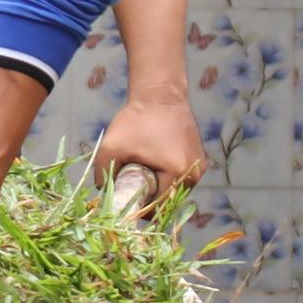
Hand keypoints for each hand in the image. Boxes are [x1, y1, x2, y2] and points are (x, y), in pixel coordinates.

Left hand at [89, 95, 206, 217]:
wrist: (159, 94)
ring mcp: (200, 166)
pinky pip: (181, 177)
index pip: (158, 208)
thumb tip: (105, 195)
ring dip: (159, 186)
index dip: (140, 208)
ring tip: (144, 167)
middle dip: (149, 196)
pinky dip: (167, 175)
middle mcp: (195, 174)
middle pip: (168, 201)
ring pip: (175, 190)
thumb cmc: (136, 120)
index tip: (126, 196)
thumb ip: (102, 176)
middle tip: (132, 180)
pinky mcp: (200, 158)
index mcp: (178, 173)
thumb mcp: (111, 147)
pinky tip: (155, 161)